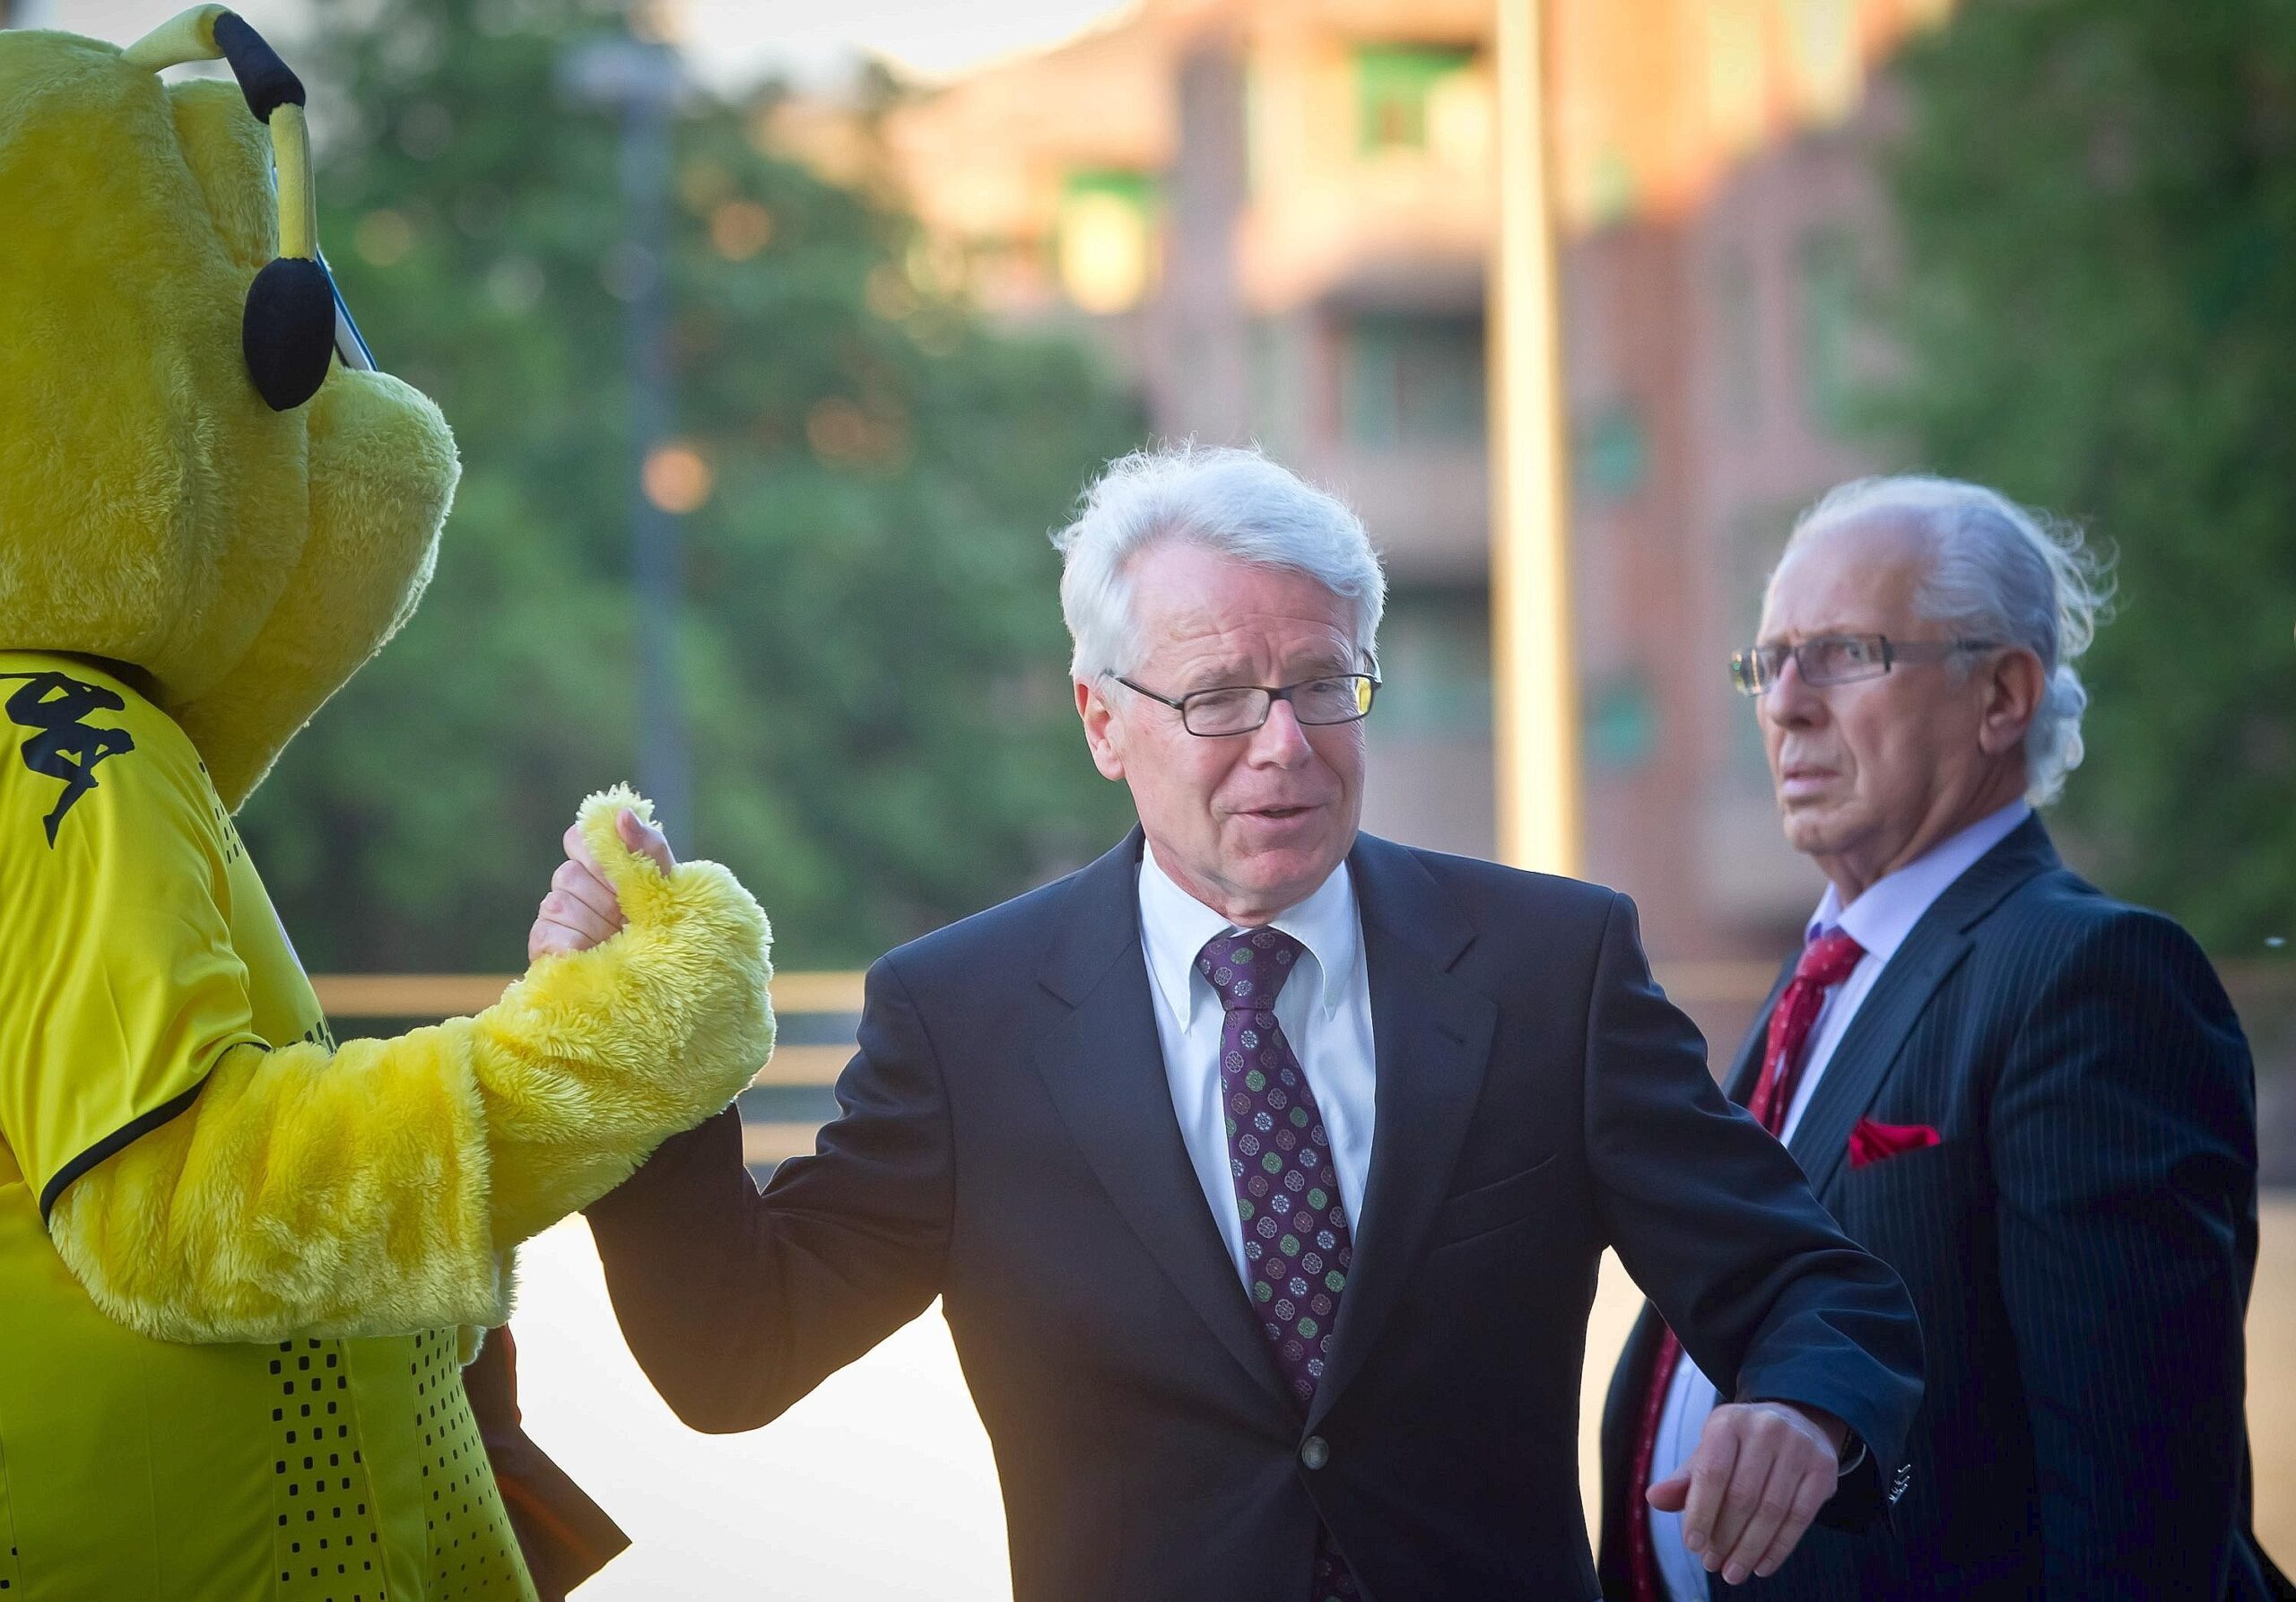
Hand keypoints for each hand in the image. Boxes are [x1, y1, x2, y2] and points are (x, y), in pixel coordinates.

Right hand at [526, 808, 677, 960]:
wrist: (669, 979)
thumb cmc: (669, 929)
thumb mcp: (668, 887)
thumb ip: (649, 847)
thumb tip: (622, 813)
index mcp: (600, 865)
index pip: (577, 838)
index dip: (599, 857)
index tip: (624, 881)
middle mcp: (573, 886)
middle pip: (568, 873)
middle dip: (605, 899)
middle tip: (629, 919)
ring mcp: (555, 917)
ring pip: (558, 903)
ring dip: (595, 926)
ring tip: (618, 942)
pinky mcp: (544, 948)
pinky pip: (544, 933)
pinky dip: (570, 946)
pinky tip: (592, 954)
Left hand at [1648, 1400, 1845, 1584]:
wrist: (1795, 1420)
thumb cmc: (1741, 1444)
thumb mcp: (1710, 1451)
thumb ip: (1685, 1479)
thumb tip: (1654, 1499)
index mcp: (1728, 1421)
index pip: (1712, 1473)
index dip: (1700, 1512)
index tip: (1692, 1545)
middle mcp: (1766, 1428)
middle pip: (1742, 1496)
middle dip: (1724, 1538)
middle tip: (1712, 1564)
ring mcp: (1799, 1447)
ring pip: (1772, 1511)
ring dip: (1749, 1549)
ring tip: (1733, 1572)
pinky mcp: (1823, 1468)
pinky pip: (1800, 1518)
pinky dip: (1779, 1548)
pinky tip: (1761, 1565)